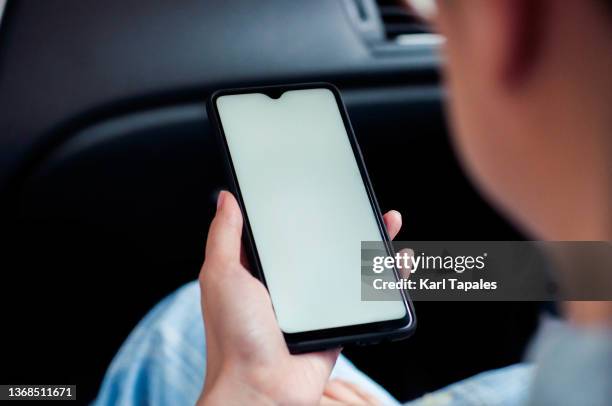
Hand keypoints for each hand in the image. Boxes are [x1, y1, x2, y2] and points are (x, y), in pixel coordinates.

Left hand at [197, 191, 401, 404]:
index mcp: (259, 270)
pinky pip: (364, 295)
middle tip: (358, 199)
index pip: (282, 229)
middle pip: (321, 243)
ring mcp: (314, 302)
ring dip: (370, 243)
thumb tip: (226, 198)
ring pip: (347, 264)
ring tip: (386, 221)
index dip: (298, 208)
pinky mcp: (336, 320)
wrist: (262, 389)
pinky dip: (384, 278)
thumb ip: (225, 236)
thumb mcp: (221, 276)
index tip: (315, 186)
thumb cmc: (234, 338)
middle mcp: (287, 283)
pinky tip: (397, 261)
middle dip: (342, 220)